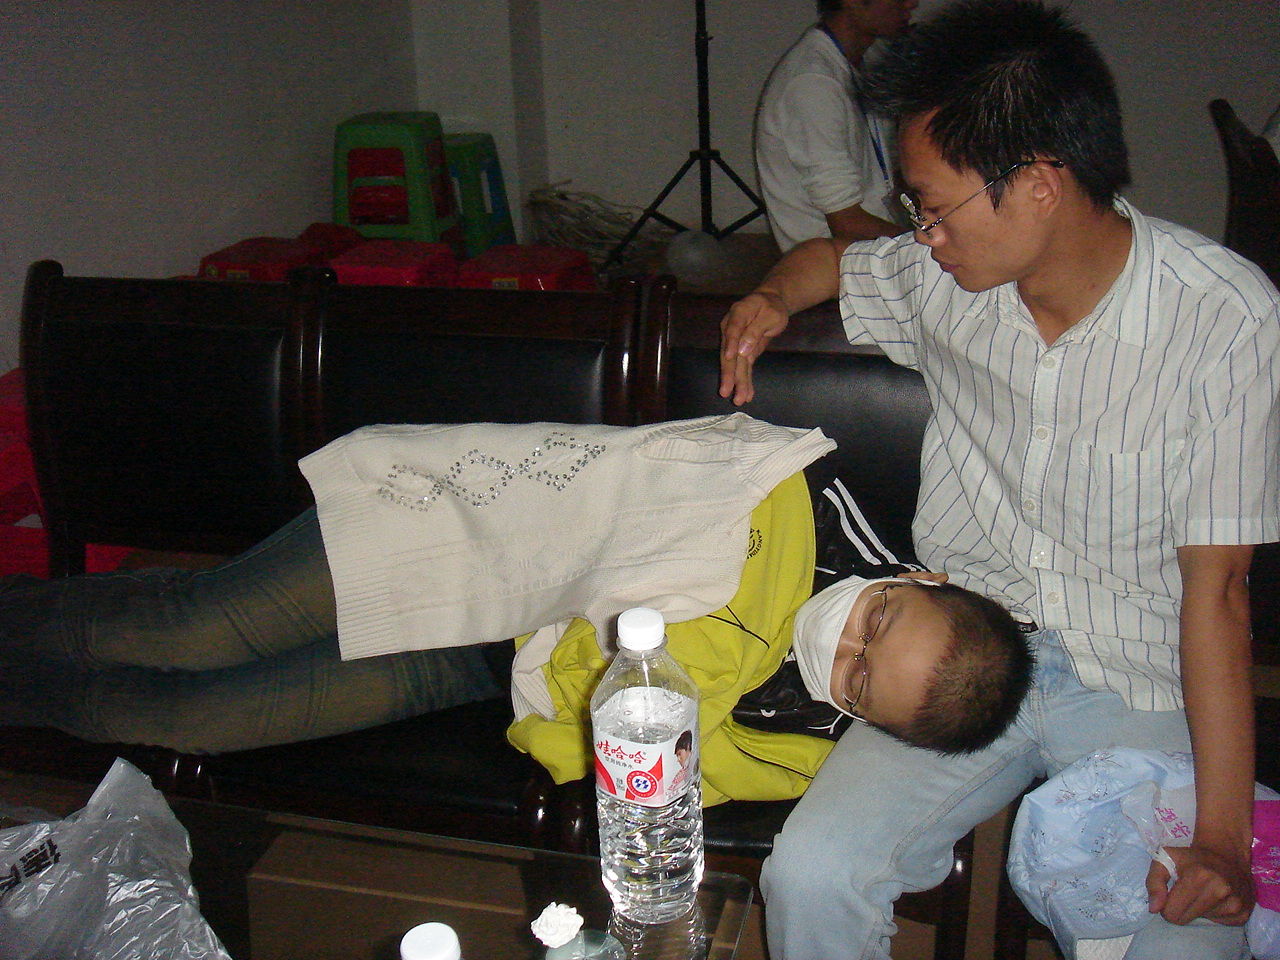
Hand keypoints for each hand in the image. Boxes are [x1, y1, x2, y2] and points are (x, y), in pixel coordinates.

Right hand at [719, 291, 790, 405]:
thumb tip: (743, 349)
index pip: (732, 329)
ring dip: (737, 382)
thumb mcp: (770, 314)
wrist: (771, 304)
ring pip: (735, 364)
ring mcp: (734, 342)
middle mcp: (731, 329)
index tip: (729, 357)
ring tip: (738, 399)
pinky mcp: (741, 352)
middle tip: (726, 391)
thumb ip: (756, 330)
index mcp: (738, 314)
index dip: (730, 343)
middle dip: (728, 373)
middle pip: (729, 352)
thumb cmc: (771, 307)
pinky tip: (746, 395)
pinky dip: (745, 381)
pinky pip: (743, 367)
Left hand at [1145, 843, 1253, 925]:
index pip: (1171, 913)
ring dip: (1199, 909)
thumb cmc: (1192, 857)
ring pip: (1202, 921)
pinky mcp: (1244, 914)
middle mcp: (1220, 891)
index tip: (1172, 893)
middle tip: (1188, 892)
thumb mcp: (1165, 860)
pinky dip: (1214, 913)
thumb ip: (1154, 883)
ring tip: (1205, 892)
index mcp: (1199, 877)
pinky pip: (1218, 923)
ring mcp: (1235, 904)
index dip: (1167, 905)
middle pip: (1185, 919)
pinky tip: (1218, 898)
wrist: (1226, 854)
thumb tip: (1154, 909)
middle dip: (1181, 908)